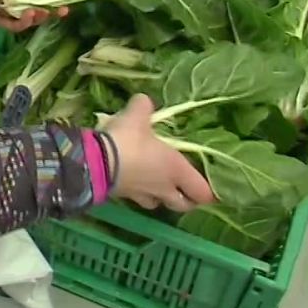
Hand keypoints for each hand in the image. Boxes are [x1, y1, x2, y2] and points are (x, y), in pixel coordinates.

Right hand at [100, 95, 214, 211]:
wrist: (96, 162)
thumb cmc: (128, 140)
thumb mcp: (138, 114)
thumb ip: (144, 106)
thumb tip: (144, 101)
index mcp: (176, 169)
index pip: (203, 192)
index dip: (209, 192)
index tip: (212, 188)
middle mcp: (164, 187)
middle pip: (183, 206)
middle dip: (187, 200)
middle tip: (186, 189)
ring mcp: (144, 195)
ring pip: (160, 204)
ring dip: (162, 198)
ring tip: (161, 186)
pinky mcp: (124, 198)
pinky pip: (138, 199)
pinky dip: (140, 194)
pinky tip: (136, 182)